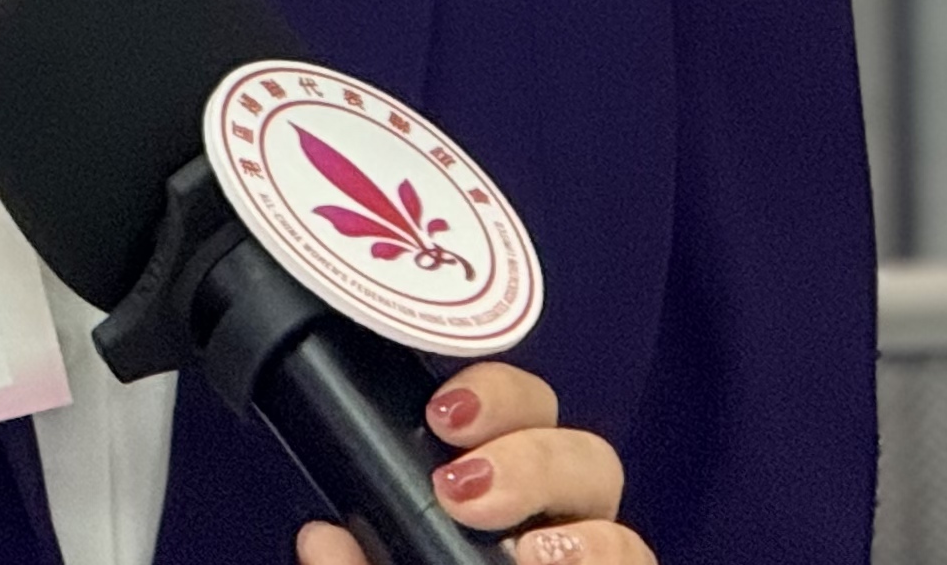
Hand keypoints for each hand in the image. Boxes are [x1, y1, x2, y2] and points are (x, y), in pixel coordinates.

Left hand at [290, 361, 648, 564]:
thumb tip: (322, 537)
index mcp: (504, 505)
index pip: (525, 415)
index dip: (499, 397)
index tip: (444, 415)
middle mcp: (563, 538)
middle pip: (591, 462)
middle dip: (534, 460)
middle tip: (466, 492)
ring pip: (624, 537)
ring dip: (580, 542)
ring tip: (526, 557)